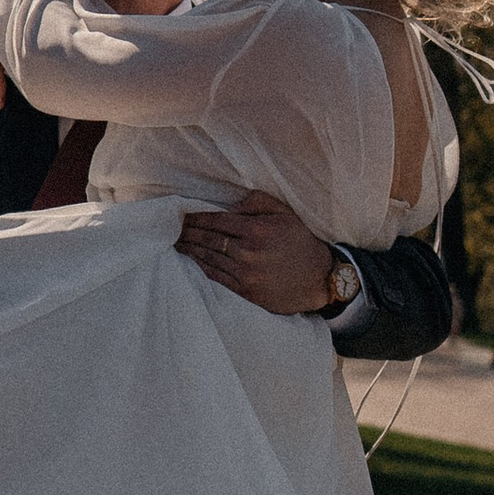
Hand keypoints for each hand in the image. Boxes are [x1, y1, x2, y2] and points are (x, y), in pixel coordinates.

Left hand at [176, 193, 339, 315]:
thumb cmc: (301, 242)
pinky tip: (193, 261)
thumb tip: (230, 204)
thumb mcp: (285, 213)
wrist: (320, 279)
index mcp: (257, 230)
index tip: (183, 214)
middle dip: (189, 233)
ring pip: (209, 259)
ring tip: (177, 243)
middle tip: (173, 228)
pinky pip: (217, 278)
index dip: (197, 217)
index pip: (217, 221)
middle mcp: (249, 253)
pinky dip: (202, 268)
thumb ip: (257, 202)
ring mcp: (246, 275)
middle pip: (209, 240)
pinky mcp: (247, 292)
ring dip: (190, 250)